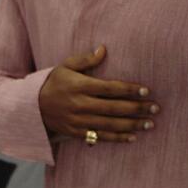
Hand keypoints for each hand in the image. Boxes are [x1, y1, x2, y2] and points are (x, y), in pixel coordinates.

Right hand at [37, 45, 157, 143]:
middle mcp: (80, 104)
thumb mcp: (65, 66)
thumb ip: (85, 59)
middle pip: (114, 108)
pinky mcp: (77, 133)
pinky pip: (100, 137)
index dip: (129, 90)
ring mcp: (79, 121)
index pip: (110, 88)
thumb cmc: (53, 82)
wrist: (32, 107)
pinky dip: (117, 138)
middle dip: (137, 108)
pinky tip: (132, 137)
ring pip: (110, 124)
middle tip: (156, 108)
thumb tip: (103, 49)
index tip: (146, 91)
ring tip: (149, 124)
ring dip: (132, 125)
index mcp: (80, 86)